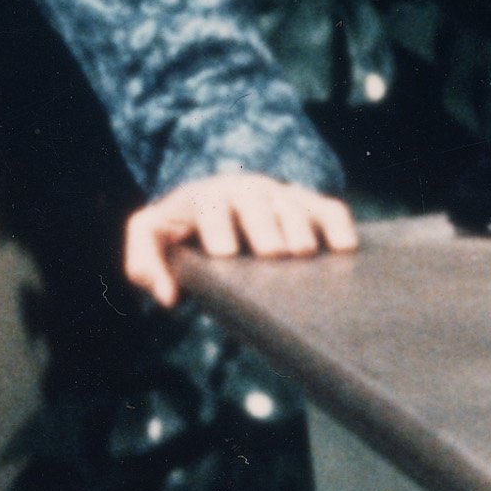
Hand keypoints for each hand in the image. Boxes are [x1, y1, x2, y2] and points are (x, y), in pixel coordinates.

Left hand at [125, 173, 359, 306]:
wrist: (216, 197)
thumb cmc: (183, 227)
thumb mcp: (153, 236)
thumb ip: (144, 264)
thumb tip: (167, 297)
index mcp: (207, 199)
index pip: (211, 208)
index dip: (219, 228)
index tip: (225, 254)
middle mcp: (247, 193)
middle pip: (259, 205)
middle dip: (265, 228)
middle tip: (272, 254)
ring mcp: (280, 197)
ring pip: (295, 207)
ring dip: (300, 229)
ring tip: (304, 254)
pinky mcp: (310, 206)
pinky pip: (330, 209)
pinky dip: (339, 225)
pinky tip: (346, 248)